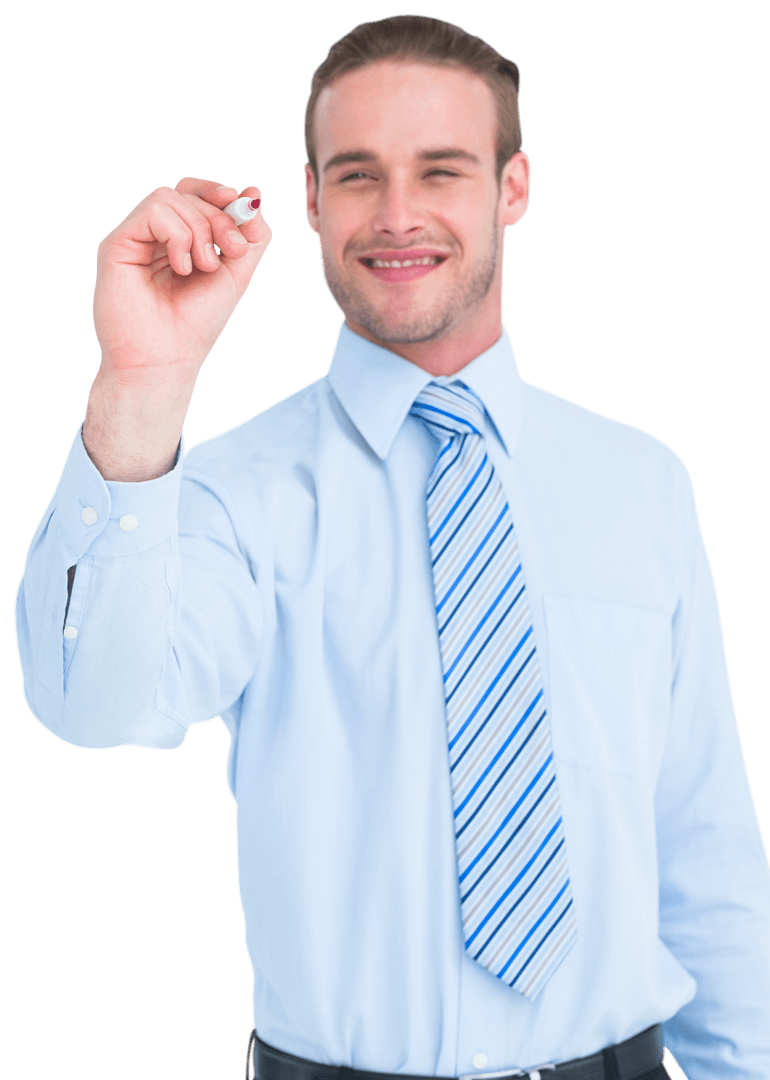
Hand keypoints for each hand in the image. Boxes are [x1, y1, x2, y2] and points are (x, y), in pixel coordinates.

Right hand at [92, 177, 271, 382]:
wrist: (165, 361)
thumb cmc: (195, 324)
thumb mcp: (236, 275)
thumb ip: (251, 237)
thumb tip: (253, 193)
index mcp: (178, 240)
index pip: (195, 194)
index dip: (219, 194)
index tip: (240, 209)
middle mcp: (153, 236)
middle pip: (186, 192)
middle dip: (219, 217)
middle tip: (232, 251)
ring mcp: (134, 238)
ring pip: (170, 197)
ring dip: (200, 229)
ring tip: (204, 267)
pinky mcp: (117, 244)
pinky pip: (153, 212)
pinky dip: (178, 235)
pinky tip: (183, 268)